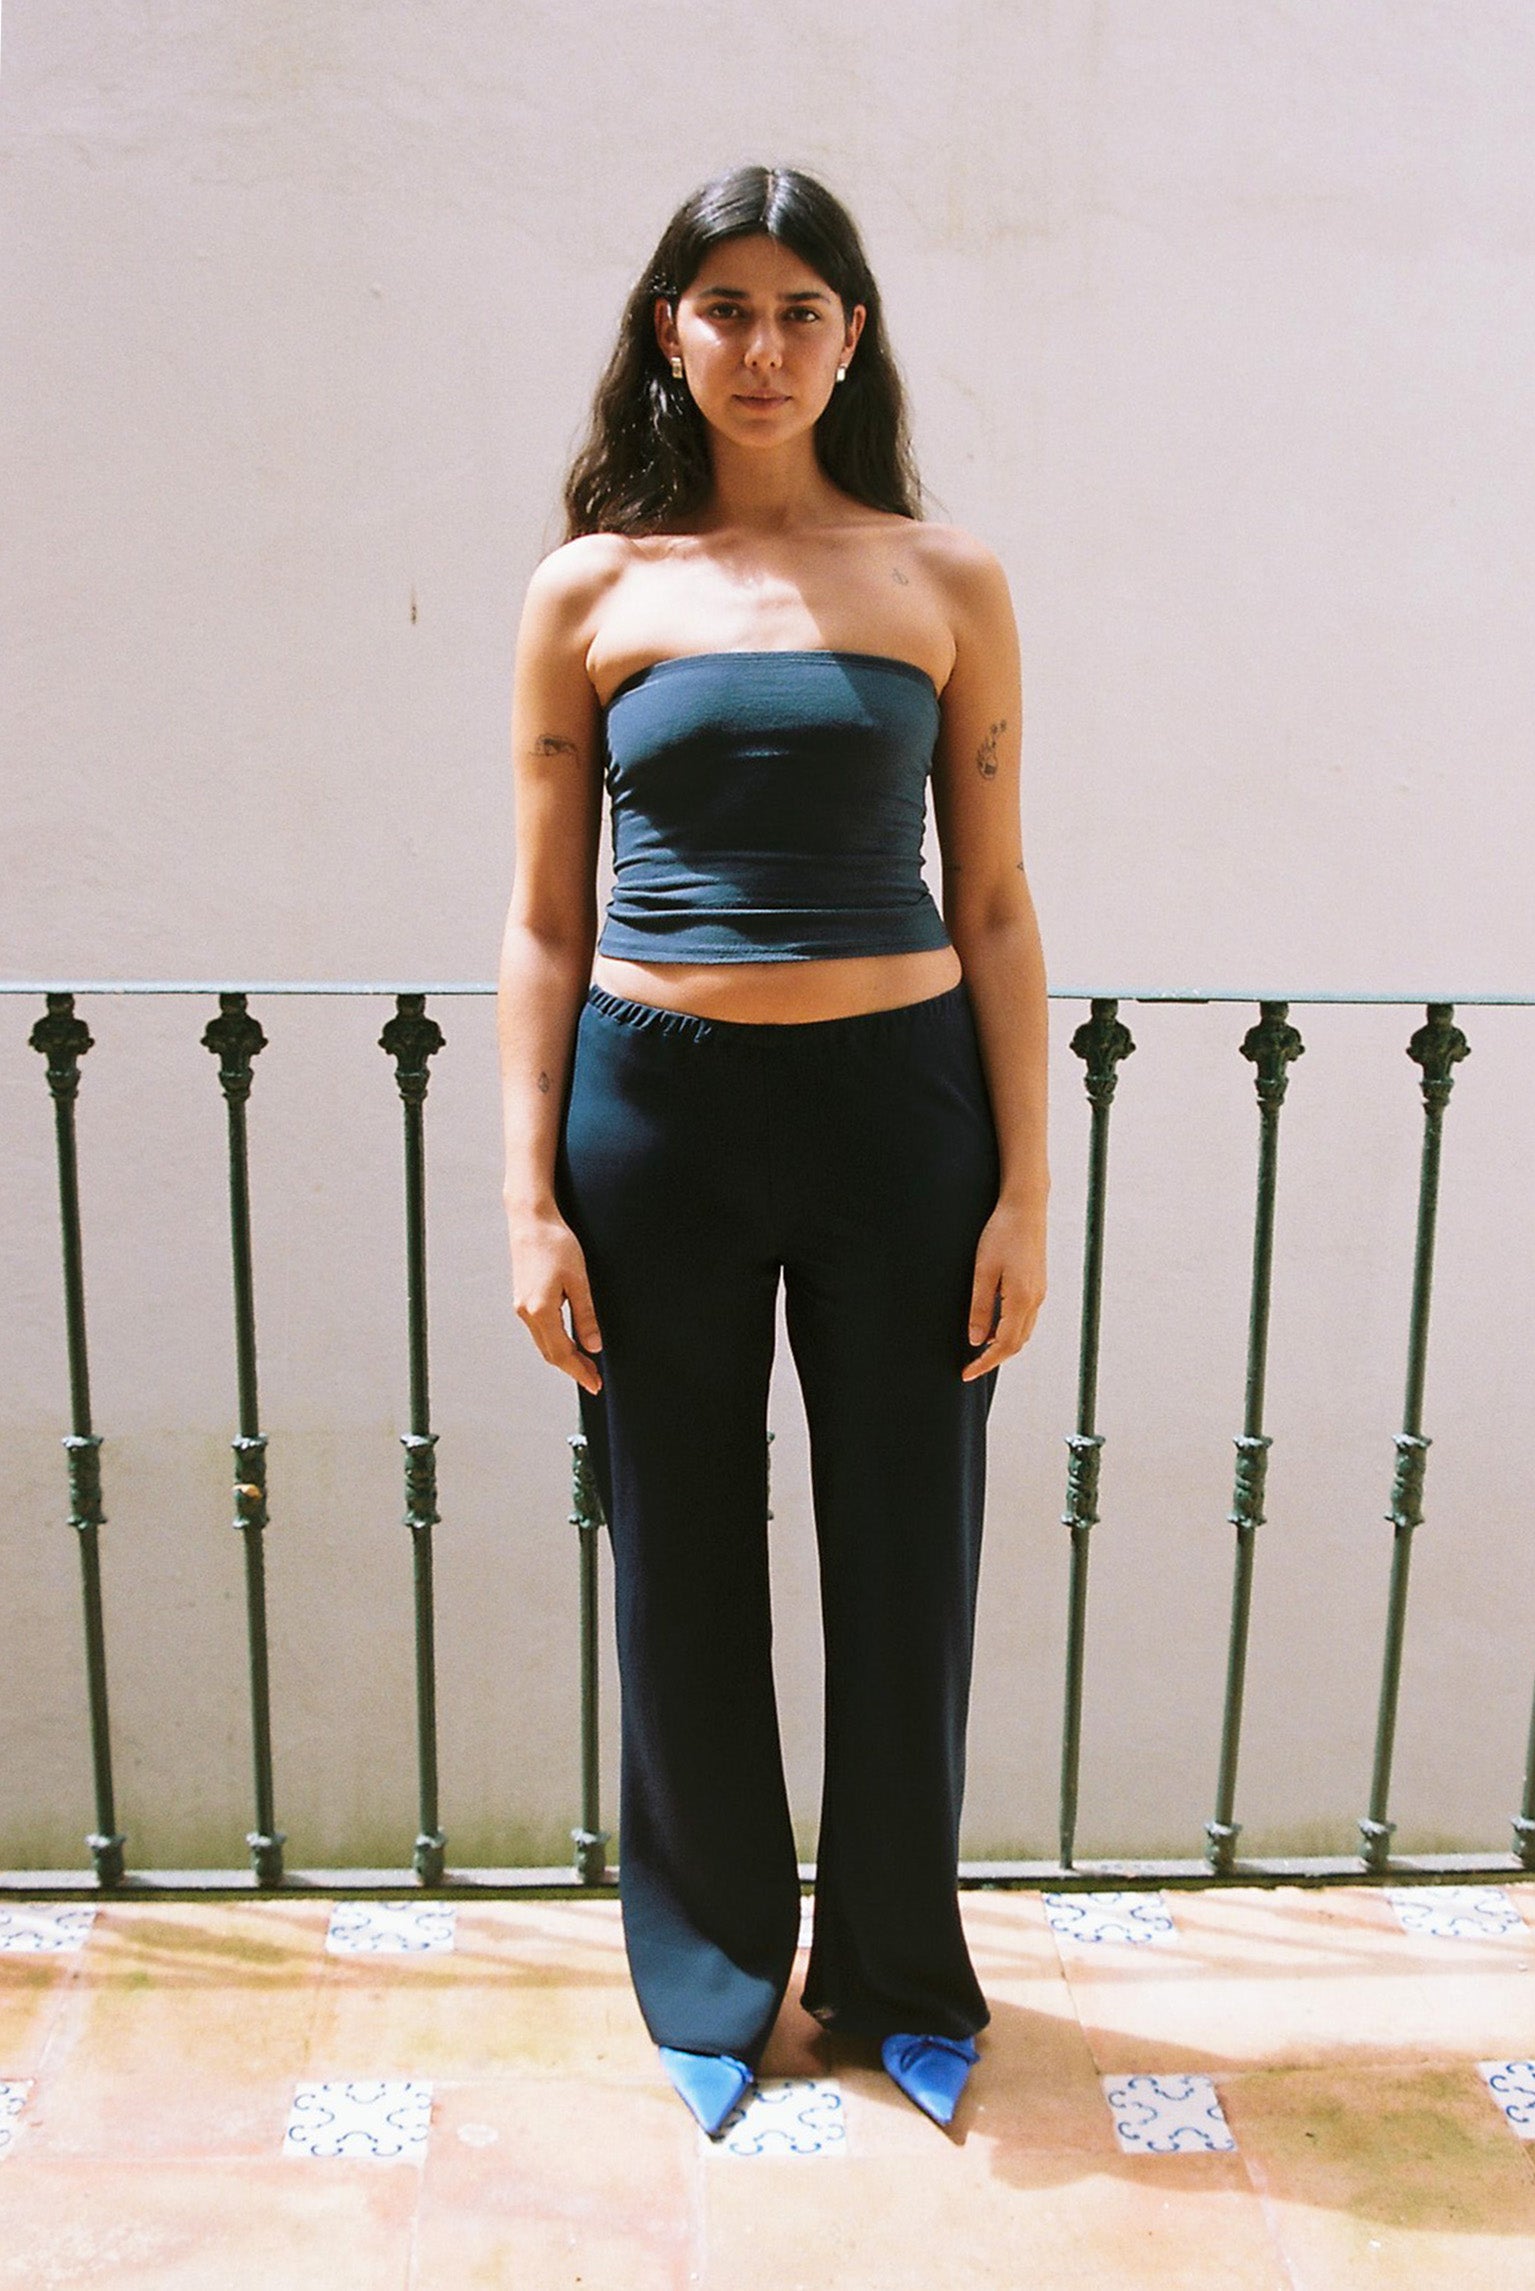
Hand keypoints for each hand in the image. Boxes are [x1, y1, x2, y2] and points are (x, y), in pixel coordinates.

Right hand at [508, 1204, 603, 1394]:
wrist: (530, 1220)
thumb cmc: (556, 1244)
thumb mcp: (579, 1280)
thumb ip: (585, 1315)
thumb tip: (593, 1346)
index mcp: (540, 1310)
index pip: (562, 1353)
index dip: (579, 1371)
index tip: (595, 1385)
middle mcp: (526, 1312)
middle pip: (550, 1353)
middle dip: (573, 1368)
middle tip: (594, 1379)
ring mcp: (521, 1306)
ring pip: (543, 1343)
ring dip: (564, 1356)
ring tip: (586, 1364)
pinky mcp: (522, 1299)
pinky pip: (539, 1330)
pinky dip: (555, 1342)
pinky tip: (569, 1342)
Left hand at [961, 1197, 1045, 1380]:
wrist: (1025, 1208)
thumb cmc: (1001, 1234)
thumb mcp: (983, 1270)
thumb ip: (980, 1307)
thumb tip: (976, 1340)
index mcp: (1022, 1299)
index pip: (1005, 1345)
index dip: (986, 1363)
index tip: (966, 1374)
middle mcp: (1036, 1300)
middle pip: (1017, 1343)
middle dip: (994, 1358)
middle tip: (970, 1365)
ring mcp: (1040, 1293)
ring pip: (1023, 1332)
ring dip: (1003, 1344)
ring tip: (978, 1348)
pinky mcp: (1038, 1285)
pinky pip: (1026, 1318)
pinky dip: (1010, 1329)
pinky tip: (993, 1325)